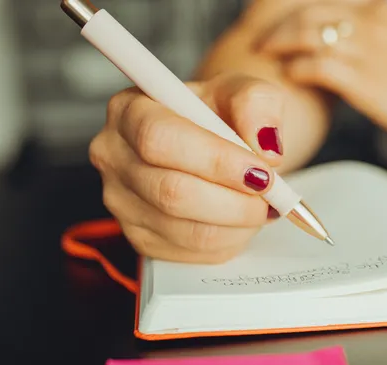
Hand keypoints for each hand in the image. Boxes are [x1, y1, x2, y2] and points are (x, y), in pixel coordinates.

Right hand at [89, 74, 287, 263]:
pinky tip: (240, 218)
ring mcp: (122, 203)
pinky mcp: (142, 238)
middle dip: (235, 200)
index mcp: (129, 110)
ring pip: (187, 230)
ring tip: (260, 203)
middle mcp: (115, 157)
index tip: (262, 170)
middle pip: (172, 193)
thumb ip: (257, 104)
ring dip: (238, 222)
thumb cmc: (223, 113)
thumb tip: (266, 145)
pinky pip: (194, 252)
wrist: (220, 141)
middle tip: (271, 193)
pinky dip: (230, 239)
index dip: (216, 160)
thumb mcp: (244, 92)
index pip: (160, 139)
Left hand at [256, 0, 386, 141]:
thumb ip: (372, 38)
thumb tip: (340, 49)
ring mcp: (369, 51)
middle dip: (278, 27)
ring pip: (307, 34)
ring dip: (280, 45)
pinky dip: (297, 70)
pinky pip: (318, 66)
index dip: (294, 11)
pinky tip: (290, 78)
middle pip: (308, 13)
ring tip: (267, 58)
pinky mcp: (367, 81)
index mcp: (380, 11)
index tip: (276, 24)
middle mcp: (372, 23)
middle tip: (261, 42)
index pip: (325, 1)